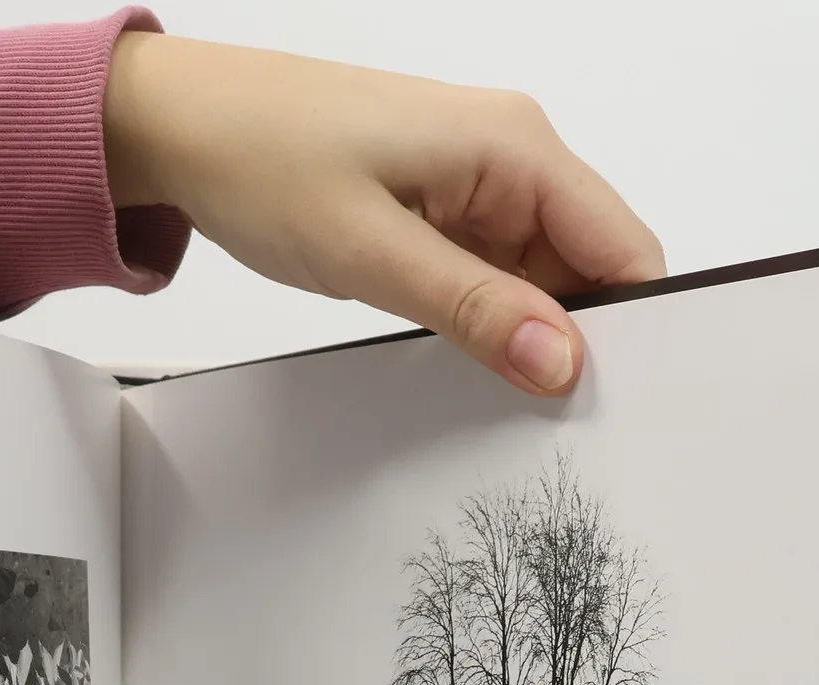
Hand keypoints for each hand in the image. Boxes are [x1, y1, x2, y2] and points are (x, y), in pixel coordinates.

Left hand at [103, 35, 663, 395]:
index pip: (624, 247)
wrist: (184, 128)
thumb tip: (562, 361)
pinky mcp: (443, 209)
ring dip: (525, 337)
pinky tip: (463, 360)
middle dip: (577, 342)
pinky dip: (487, 321)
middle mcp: (512, 157)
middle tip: (547, 422)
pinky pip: (494, 275)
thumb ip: (474, 309)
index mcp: (516, 146)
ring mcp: (478, 184)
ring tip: (495, 394)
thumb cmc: (263, 160)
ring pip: (541, 280)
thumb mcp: (372, 251)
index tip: (611, 402)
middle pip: (591, 269)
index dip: (633, 327)